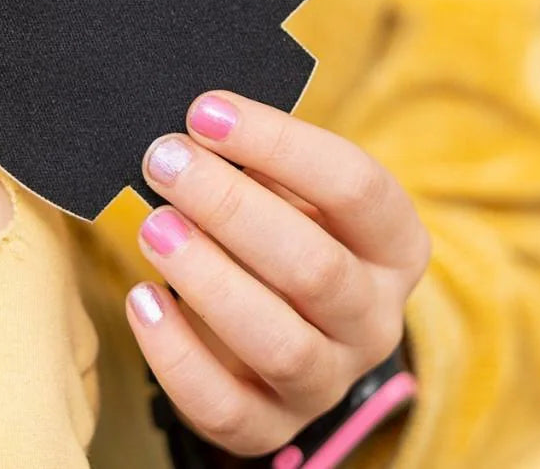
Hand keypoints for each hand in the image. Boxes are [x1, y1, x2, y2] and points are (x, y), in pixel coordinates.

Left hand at [125, 91, 430, 455]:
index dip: (281, 144)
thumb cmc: (283, 236)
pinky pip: (225, 408)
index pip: (357, 188)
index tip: (205, 111)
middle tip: (165, 162)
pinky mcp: (272, 428)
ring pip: (280, 344)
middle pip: (316, 268)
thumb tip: (199, 125)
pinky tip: (143, 300)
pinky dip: (177, 355)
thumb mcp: (292, 194)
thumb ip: (260, 163)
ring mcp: (329, 381)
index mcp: (396, 248)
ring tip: (154, 228)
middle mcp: (376, 320)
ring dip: (209, 279)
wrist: (280, 329)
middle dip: (232, 207)